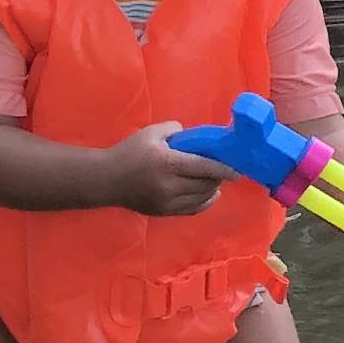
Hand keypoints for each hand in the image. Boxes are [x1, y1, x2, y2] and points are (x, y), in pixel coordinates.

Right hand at [104, 121, 228, 216]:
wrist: (105, 180)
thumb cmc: (129, 152)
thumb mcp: (151, 133)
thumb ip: (176, 130)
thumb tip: (195, 137)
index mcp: (167, 163)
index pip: (204, 168)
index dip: (223, 169)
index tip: (238, 170)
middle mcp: (168, 186)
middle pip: (205, 184)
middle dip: (218, 178)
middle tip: (224, 169)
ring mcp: (166, 202)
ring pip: (200, 199)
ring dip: (212, 190)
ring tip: (215, 179)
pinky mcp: (163, 212)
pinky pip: (191, 210)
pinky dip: (203, 202)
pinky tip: (208, 193)